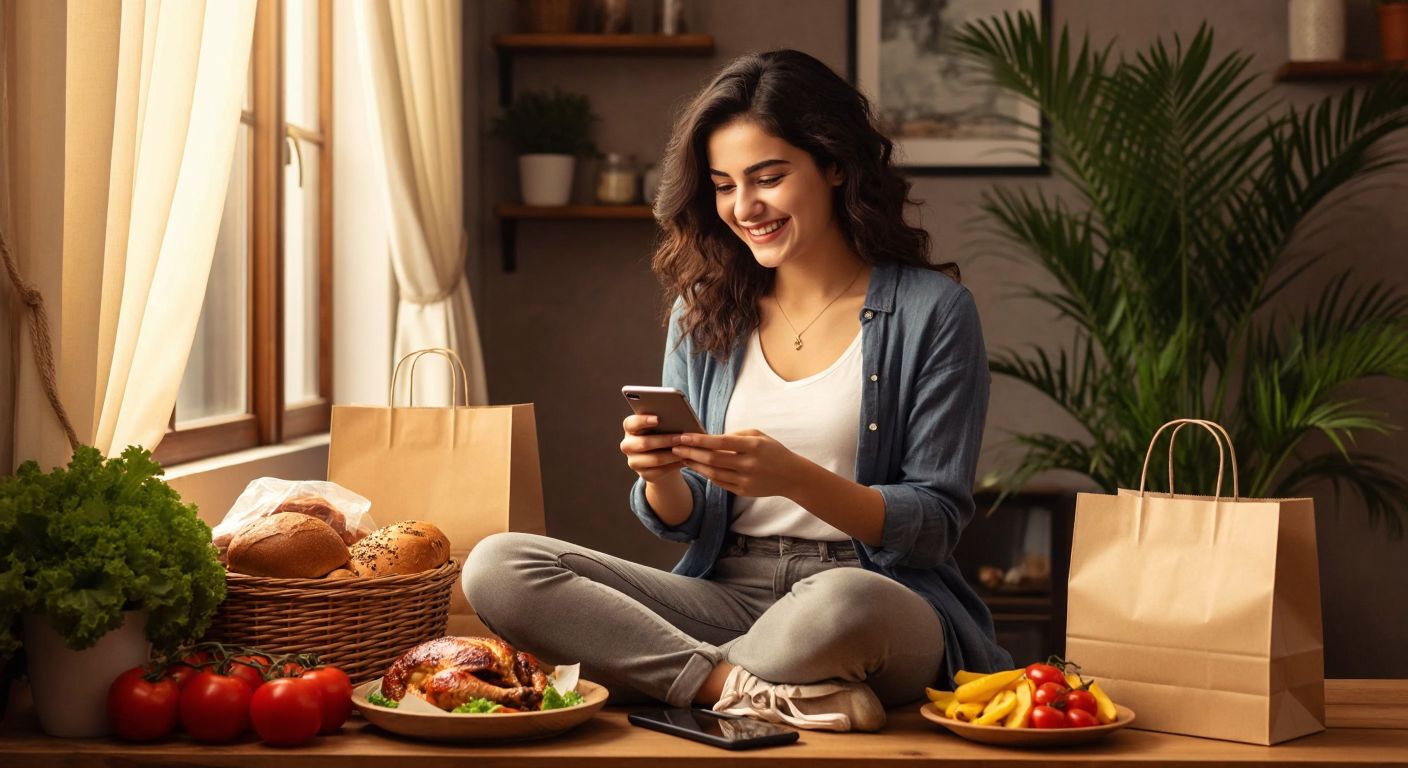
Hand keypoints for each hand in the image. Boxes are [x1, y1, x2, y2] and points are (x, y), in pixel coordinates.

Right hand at [620, 414, 684, 483]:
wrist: (662, 456)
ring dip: (672, 455)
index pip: (630, 423)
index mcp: (629, 428)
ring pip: (655, 459)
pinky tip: (683, 460)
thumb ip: (664, 421)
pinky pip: (660, 471)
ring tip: (686, 450)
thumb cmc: (663, 433)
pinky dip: (674, 465)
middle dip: (665, 440)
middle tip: (682, 438)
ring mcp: (633, 461)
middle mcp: (627, 445)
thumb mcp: (661, 426)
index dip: (643, 421)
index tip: (657, 419)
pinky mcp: (643, 474)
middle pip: (644, 443)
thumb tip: (679, 418)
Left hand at [670, 429, 804, 497]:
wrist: (792, 477)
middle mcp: (748, 464)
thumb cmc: (773, 451)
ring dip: (694, 465)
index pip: (720, 442)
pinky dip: (706, 474)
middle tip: (674, 446)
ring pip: (713, 473)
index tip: (683, 436)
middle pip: (712, 459)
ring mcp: (745, 480)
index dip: (699, 440)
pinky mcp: (743, 491)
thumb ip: (735, 435)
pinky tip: (697, 467)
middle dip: (690, 452)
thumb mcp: (759, 435)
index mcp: (753, 446)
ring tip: (682, 457)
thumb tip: (710, 437)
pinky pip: (719, 483)